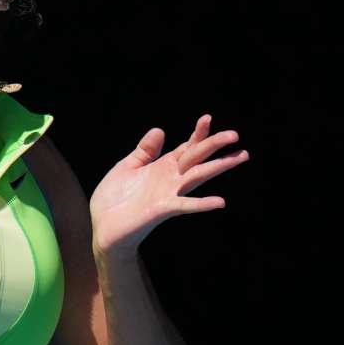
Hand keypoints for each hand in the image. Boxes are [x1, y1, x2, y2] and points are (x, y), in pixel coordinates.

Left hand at [90, 114, 249, 258]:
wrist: (103, 226)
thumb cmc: (115, 198)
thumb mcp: (127, 167)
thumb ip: (145, 151)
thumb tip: (160, 129)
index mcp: (162, 167)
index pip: (186, 148)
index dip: (197, 134)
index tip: (207, 118)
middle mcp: (170, 179)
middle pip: (196, 158)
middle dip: (214, 145)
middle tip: (235, 135)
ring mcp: (168, 194)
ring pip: (197, 176)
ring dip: (218, 167)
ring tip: (240, 156)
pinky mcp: (162, 209)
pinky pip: (185, 205)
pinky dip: (202, 204)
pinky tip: (220, 202)